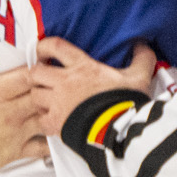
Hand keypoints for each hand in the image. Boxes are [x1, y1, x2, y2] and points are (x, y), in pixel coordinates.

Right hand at [0, 31, 43, 174]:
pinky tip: (54, 138)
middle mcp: (10, 110)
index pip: (30, 75)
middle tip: (57, 89)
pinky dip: (50, 143)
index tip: (44, 68)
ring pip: (48, 119)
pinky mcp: (15, 152)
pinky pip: (41, 148)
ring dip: (54, 115)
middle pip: (43, 95)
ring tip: (60, 111)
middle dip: (51, 92)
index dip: (41, 70)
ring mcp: (15, 132)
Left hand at [31, 36, 157, 136]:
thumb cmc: (127, 103)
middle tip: (40, 78)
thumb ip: (141, 58)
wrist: (120, 130)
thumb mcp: (139, 76)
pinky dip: (43, 121)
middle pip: (35, 71)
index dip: (43, 46)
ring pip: (34, 95)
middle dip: (36, 74)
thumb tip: (142, 46)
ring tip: (46, 102)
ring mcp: (58, 103)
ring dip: (38, 98)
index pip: (54, 46)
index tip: (42, 51)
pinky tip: (51, 122)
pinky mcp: (56, 124)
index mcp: (82, 67)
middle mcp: (65, 82)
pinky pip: (39, 120)